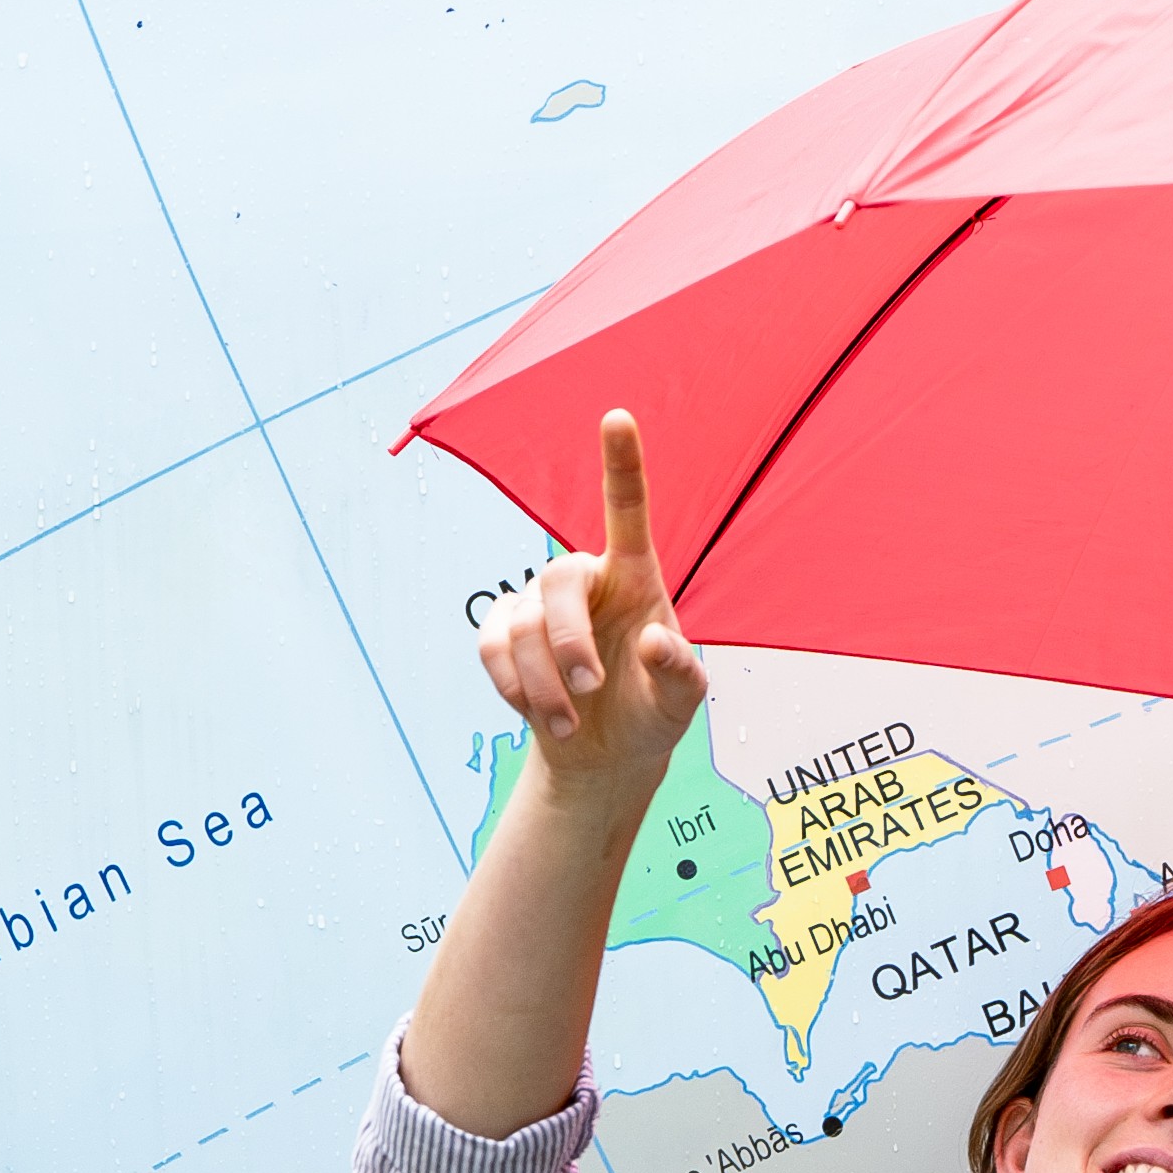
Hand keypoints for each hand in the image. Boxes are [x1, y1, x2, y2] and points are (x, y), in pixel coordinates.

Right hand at [476, 412, 707, 800]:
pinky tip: (541, 714)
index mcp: (636, 578)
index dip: (621, 465)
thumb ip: (678, 672)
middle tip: (590, 688)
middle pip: (559, 577)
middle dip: (568, 640)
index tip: (618, 417)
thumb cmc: (651, 713)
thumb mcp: (681, 702)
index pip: (626, 511)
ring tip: (570, 720)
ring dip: (544, 682)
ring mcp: (539, 603)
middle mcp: (586, 579)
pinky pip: (491, 645)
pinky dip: (514, 686)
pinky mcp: (505, 631)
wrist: (606, 755)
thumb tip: (654, 640)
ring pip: (522, 624)